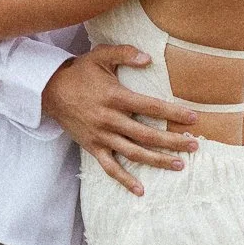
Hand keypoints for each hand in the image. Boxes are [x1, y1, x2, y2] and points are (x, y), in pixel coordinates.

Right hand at [42, 46, 200, 196]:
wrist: (49, 90)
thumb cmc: (79, 72)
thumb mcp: (100, 56)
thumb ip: (124, 54)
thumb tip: (148, 58)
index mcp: (115, 97)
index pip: (150, 106)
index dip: (173, 113)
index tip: (194, 118)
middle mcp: (109, 119)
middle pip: (147, 135)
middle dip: (173, 141)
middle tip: (194, 145)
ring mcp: (101, 136)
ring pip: (133, 153)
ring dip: (157, 160)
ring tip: (179, 164)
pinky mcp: (93, 147)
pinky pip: (110, 167)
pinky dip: (125, 180)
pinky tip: (140, 190)